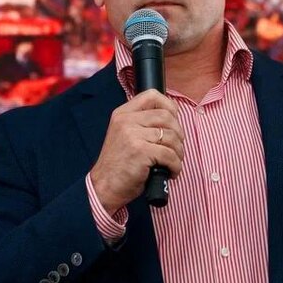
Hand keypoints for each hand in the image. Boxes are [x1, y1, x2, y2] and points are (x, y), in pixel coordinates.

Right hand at [89, 90, 184, 213]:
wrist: (104, 187)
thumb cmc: (119, 165)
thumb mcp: (125, 135)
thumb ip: (142, 123)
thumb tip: (172, 117)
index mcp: (122, 114)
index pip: (151, 95)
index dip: (169, 106)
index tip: (174, 121)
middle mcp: (126, 121)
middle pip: (166, 116)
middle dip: (178, 134)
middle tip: (176, 148)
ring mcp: (132, 135)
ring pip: (171, 136)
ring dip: (178, 152)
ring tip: (173, 162)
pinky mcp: (140, 152)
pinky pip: (170, 155)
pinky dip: (176, 165)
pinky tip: (171, 172)